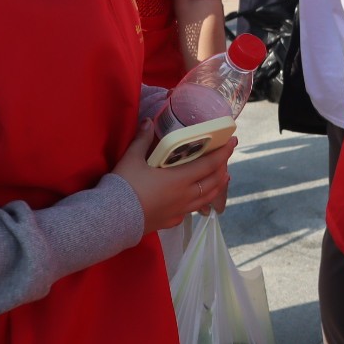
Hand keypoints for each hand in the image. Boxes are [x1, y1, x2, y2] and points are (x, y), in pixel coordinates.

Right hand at [113, 122, 235, 233]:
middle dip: (223, 168)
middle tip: (225, 158)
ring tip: (221, 177)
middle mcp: (185, 196)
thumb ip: (142, 140)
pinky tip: (195, 199)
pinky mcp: (171, 222)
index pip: (210, 164)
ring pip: (206, 198)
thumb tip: (147, 121)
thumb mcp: (131, 159)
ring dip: (216, 186)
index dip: (224, 153)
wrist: (110, 220)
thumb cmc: (124, 187)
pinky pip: (191, 210)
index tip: (233, 142)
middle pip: (213, 182)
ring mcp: (179, 211)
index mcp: (180, 179)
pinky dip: (199, 201)